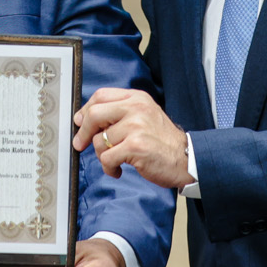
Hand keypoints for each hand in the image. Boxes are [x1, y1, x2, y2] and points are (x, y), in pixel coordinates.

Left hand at [73, 88, 192, 189]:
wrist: (187, 159)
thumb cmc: (163, 141)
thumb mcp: (145, 115)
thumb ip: (121, 112)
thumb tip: (86, 118)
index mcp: (137, 98)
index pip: (101, 95)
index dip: (85, 110)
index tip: (80, 122)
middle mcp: (136, 108)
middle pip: (94, 114)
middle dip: (84, 132)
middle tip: (80, 144)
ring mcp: (136, 127)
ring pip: (100, 140)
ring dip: (101, 155)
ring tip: (114, 160)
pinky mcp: (135, 146)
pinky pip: (106, 158)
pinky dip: (108, 168)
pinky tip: (118, 170)